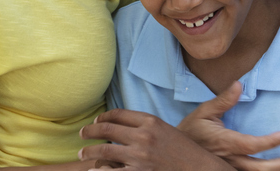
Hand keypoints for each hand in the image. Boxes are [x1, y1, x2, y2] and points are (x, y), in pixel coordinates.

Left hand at [80, 110, 231, 170]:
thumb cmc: (183, 151)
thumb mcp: (165, 131)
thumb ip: (145, 126)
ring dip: (89, 151)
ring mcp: (139, 157)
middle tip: (82, 134)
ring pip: (105, 150)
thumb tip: (123, 125)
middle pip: (107, 129)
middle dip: (90, 131)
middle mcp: (143, 136)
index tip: (96, 121)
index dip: (103, 117)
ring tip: (81, 153)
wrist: (198, 168)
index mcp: (150, 121)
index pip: (118, 114)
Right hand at [178, 82, 279, 170]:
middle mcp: (229, 161)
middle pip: (259, 169)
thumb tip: (239, 84)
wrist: (174, 154)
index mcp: (224, 143)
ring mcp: (229, 170)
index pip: (251, 145)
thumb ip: (224, 100)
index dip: (270, 143)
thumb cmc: (191, 130)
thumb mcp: (204, 112)